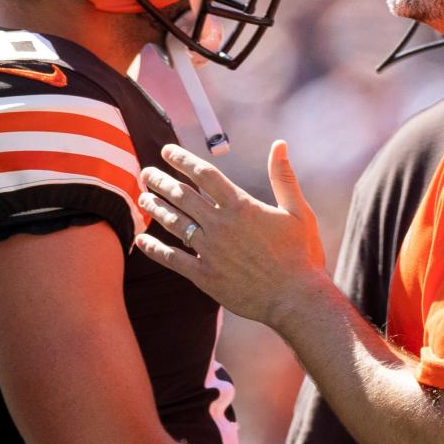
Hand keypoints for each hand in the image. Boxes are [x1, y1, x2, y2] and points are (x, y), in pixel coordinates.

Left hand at [136, 141, 326, 327]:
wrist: (295, 298)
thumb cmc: (301, 255)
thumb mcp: (298, 211)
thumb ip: (283, 177)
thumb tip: (279, 144)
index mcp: (241, 206)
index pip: (204, 174)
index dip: (182, 159)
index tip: (167, 151)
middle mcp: (220, 225)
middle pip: (181, 195)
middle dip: (160, 181)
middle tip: (146, 174)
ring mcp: (210, 251)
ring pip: (173, 223)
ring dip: (155, 208)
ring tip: (143, 198)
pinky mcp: (204, 276)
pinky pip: (172, 259)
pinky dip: (154, 249)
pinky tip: (141, 241)